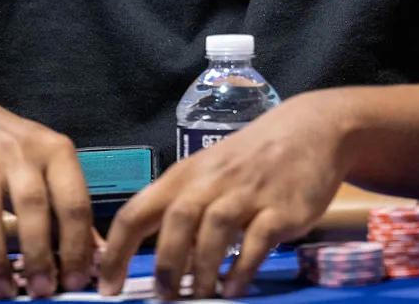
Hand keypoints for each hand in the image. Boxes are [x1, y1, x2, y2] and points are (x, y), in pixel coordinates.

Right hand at [0, 93, 94, 298]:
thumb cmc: (13, 151)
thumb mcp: (48, 166)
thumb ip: (70, 208)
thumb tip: (99, 256)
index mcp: (55, 151)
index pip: (73, 200)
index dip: (77, 245)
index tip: (78, 281)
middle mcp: (20, 153)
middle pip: (33, 206)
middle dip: (39, 253)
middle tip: (44, 291)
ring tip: (5, 293)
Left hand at [99, 90, 353, 299]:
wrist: (311, 130)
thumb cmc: (251, 157)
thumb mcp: (209, 172)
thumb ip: (184, 206)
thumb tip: (157, 258)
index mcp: (186, 175)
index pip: (137, 211)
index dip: (117, 251)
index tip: (107, 287)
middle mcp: (212, 181)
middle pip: (177, 219)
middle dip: (165, 263)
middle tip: (162, 298)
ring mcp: (248, 193)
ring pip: (215, 229)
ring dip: (202, 268)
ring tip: (200, 297)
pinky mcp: (282, 208)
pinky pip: (257, 240)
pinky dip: (242, 267)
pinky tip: (234, 288)